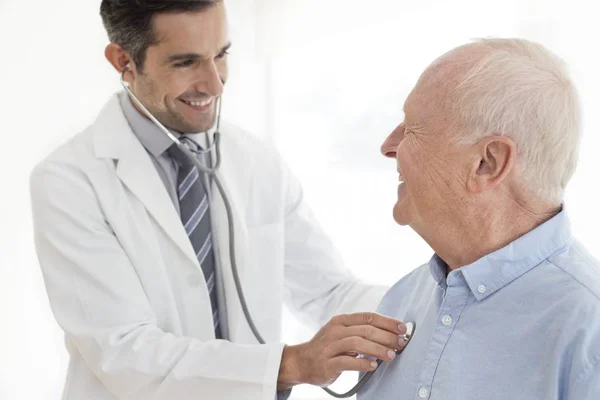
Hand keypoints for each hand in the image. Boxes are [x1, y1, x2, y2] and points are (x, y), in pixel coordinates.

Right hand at [277, 312, 407, 388]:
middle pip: (365, 329)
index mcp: (341, 321)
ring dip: (377, 349)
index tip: (402, 328)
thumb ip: (360, 332)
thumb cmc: (326, 348)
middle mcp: (335, 331)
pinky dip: (362, 363)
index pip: (368, 317)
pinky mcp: (327, 363)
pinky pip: (347, 362)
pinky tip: (373, 366)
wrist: (300, 362)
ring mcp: (330, 347)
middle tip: (401, 344)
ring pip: (357, 344)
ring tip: (391, 355)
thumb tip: (389, 334)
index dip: (387, 322)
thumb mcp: (340, 333)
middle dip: (386, 336)